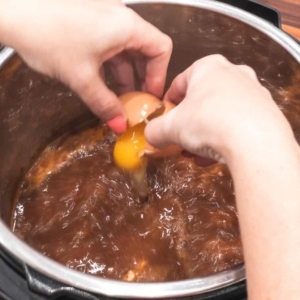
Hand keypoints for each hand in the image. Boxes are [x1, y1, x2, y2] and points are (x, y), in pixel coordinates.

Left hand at [0, 0, 171, 132]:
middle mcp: (120, 18)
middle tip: (136, 102)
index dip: (159, 75)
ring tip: (118, 98)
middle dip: (142, 78)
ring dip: (125, 75)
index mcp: (126, 26)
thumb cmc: (46, 35)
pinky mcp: (91, 20)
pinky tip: (103, 82)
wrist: (11, 10)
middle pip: (145, 50)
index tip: (150, 96)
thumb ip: (104, 104)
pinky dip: (111, 65)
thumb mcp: (81, 78)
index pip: (161, 49)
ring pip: (126, 49)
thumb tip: (119, 125)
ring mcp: (105, 17)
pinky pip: (111, 45)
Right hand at [145, 54, 291, 163]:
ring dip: (205, 132)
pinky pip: (238, 123)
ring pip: (220, 112)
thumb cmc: (208, 122)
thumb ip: (155, 130)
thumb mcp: (171, 127)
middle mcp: (233, 73)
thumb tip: (150, 136)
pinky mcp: (267, 112)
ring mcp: (253, 91)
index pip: (180, 82)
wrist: (255, 141)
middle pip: (202, 99)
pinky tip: (215, 156)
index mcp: (207, 67)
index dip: (168, 102)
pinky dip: (224, 137)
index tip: (164, 117)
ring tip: (196, 152)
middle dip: (189, 121)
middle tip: (181, 138)